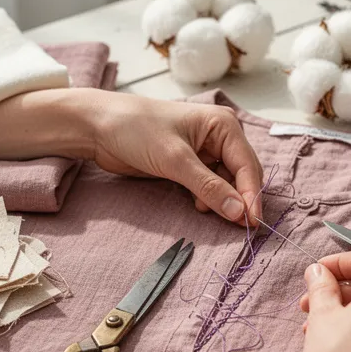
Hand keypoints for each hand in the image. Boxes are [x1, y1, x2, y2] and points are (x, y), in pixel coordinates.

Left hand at [91, 93, 263, 224]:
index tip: (251, 223)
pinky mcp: (191, 163)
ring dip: (222, 199)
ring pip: (227, 182)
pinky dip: (208, 197)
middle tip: (237, 226)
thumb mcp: (175, 160)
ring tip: (204, 210)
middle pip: (242, 174)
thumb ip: (208, 187)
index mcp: (223, 125)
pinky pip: (211, 185)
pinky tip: (197, 205)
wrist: (99, 126)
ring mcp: (206, 150)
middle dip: (239, 198)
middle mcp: (220, 136)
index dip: (251, 195)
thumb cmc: (136, 130)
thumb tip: (239, 212)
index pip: (247, 165)